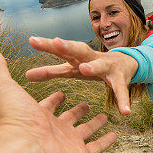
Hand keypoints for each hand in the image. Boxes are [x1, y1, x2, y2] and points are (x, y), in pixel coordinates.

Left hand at [0, 48, 115, 152]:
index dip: (53, 99)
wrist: (24, 151)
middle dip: (76, 111)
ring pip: (84, 133)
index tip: (61, 92)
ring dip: (94, 125)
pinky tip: (115, 135)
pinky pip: (97, 147)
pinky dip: (106, 142)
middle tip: (84, 104)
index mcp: (36, 117)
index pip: (47, 106)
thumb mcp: (3, 86)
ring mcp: (67, 144)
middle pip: (67, 120)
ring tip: (104, 117)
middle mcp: (52, 131)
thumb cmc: (14, 119)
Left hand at [24, 37, 138, 114]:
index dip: (47, 46)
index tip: (32, 41)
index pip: (60, 50)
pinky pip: (121, 91)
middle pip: (78, 51)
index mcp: (76, 57)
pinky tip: (125, 111)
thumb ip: (50, 72)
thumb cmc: (92, 65)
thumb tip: (26, 75)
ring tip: (84, 69)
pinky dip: (123, 100)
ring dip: (92, 68)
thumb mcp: (71, 69)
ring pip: (99, 67)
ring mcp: (107, 68)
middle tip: (56, 42)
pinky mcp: (120, 80)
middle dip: (67, 46)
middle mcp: (91, 59)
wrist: (126, 63)